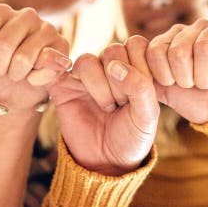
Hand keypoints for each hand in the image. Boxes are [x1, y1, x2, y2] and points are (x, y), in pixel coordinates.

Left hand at [0, 4, 71, 112]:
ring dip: (14, 74)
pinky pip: (44, 65)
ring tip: (15, 72)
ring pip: (23, 57)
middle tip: (0, 70)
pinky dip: (33, 79)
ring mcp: (46, 28)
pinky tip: (32, 77)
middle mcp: (25, 14)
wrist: (12, 92)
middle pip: (3, 45)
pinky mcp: (62, 45)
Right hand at [49, 39, 158, 174]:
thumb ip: (140, 87)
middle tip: (122, 104)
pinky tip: (82, 97)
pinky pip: (60, 69)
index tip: (142, 95)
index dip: (140, 67)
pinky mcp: (63, 86)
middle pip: (113, 51)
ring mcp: (86, 76)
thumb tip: (115, 65)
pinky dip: (67, 77)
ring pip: (88, 61)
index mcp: (134, 66)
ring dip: (100, 85)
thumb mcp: (147, 115)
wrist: (108, 162)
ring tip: (107, 106)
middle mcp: (109, 66)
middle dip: (119, 80)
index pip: (136, 44)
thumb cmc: (132, 136)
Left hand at [146, 16, 207, 124]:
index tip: (176, 87)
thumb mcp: (168, 94)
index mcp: (171, 39)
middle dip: (185, 79)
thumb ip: (146, 79)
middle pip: (176, 50)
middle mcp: (193, 29)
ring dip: (205, 75)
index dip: (163, 76)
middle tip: (197, 86)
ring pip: (202, 46)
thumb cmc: (201, 103)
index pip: (153, 50)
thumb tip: (119, 68)